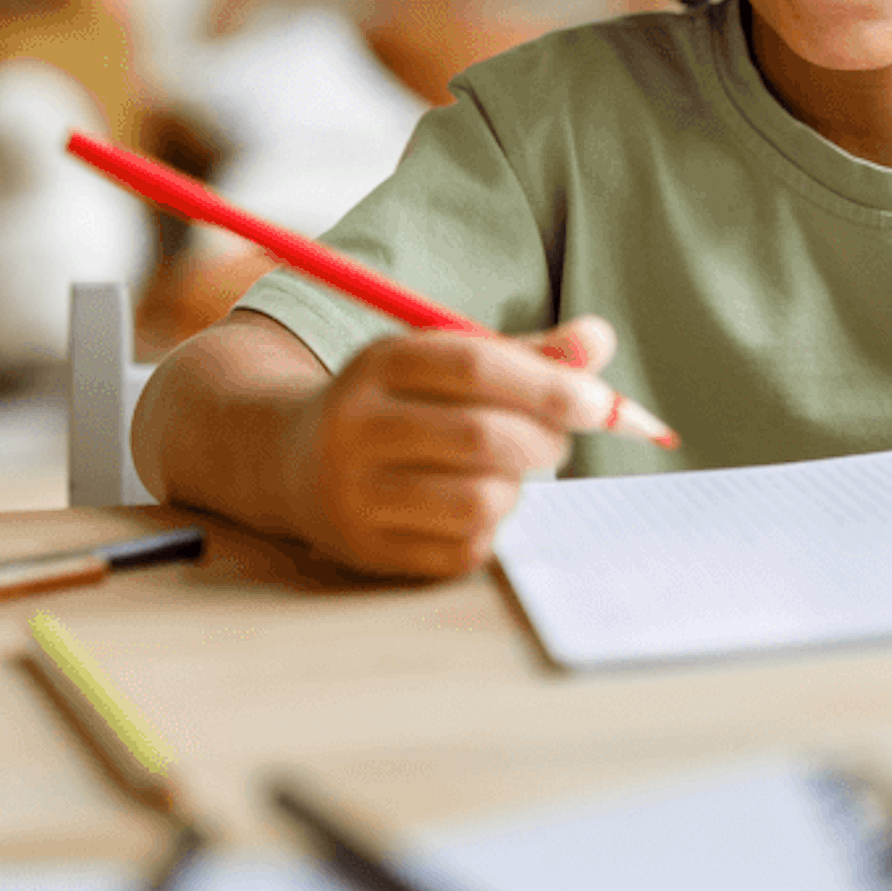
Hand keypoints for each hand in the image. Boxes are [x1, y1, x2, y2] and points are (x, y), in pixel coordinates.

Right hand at [286, 316, 620, 577]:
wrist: (291, 459)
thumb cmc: (403, 403)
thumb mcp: (448, 360)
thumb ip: (529, 352)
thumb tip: (600, 341)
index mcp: (381, 363)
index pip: (475, 366)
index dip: (548, 384)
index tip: (599, 402)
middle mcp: (357, 426)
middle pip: (481, 436)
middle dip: (545, 441)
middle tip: (558, 442)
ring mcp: (354, 494)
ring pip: (479, 501)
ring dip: (518, 488)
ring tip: (508, 473)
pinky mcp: (366, 550)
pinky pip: (463, 550)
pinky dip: (491, 528)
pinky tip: (473, 504)